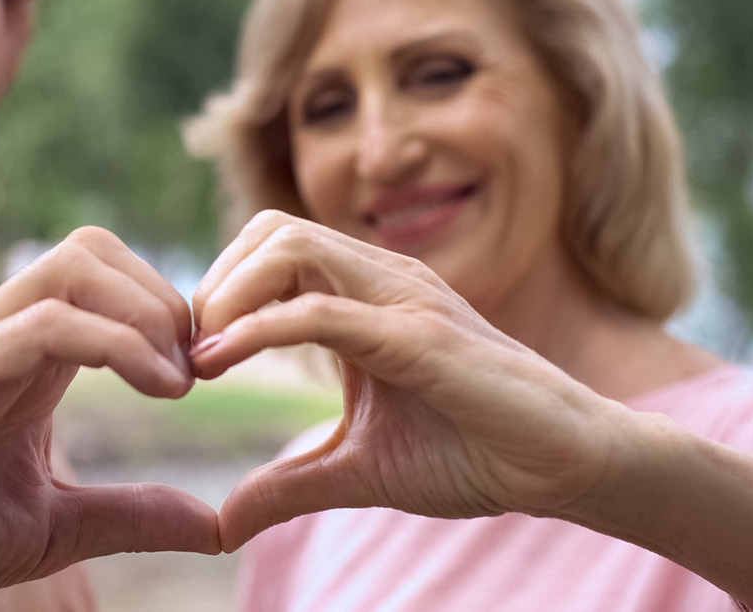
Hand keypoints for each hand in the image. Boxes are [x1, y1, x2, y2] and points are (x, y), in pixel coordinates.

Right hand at [0, 227, 220, 611]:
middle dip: (162, 295)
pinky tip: (158, 390)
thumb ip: (130, 516)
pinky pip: (43, 324)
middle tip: (196, 370)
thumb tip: (212, 525)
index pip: (101, 278)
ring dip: (145, 311)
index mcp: (23, 359)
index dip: (166, 308)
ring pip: (71, 266)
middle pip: (90, 249)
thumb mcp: (54, 527)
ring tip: (177, 382)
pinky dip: (117, 343)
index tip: (204, 374)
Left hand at [189, 211, 639, 550]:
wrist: (563, 465)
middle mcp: (382, 281)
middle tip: (189, 350)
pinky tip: (222, 363)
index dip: (218, 292)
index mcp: (366, 297)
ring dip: (229, 292)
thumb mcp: (357, 471)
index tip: (189, 358)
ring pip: (290, 245)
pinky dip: (260, 330)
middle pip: (270, 229)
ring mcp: (402, 300)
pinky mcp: (419, 336)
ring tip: (202, 353)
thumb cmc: (475, 453)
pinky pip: (322, 311)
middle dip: (215, 281)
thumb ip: (289, 485)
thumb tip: (222, 524)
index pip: (271, 250)